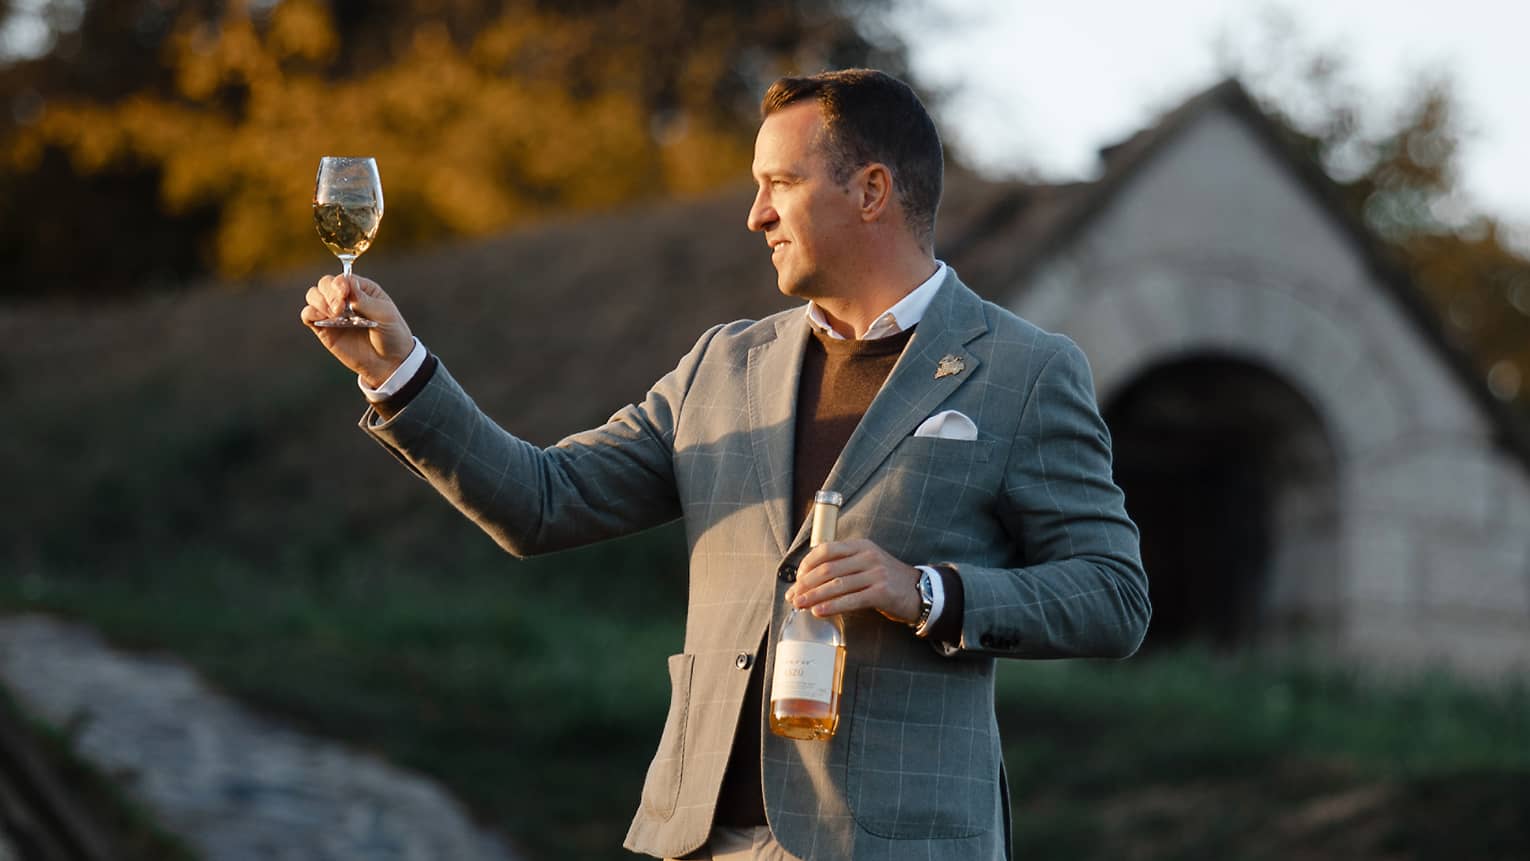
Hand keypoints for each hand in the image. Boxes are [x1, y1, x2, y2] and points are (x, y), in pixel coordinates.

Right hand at [300, 274, 415, 386]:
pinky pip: (308, 315)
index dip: (340, 284)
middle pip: (325, 283)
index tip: (345, 294)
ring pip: (313, 295)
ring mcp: (333, 313)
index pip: (343, 278)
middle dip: (329, 293)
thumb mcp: (385, 314)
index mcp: (361, 289)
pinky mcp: (324, 329)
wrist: (390, 362)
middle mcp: (345, 298)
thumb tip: (347, 283)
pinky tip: (323, 319)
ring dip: (319, 301)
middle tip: (340, 308)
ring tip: (335, 315)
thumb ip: (365, 300)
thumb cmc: (392, 333)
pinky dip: (310, 313)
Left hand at [786, 539, 921, 623]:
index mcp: (860, 546)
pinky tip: (818, 612)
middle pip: (828, 569)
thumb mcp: (867, 563)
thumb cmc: (886, 580)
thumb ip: (843, 565)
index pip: (826, 550)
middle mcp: (868, 556)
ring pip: (836, 585)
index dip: (806, 565)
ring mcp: (876, 573)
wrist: (919, 592)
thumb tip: (809, 580)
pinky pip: (851, 600)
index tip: (796, 580)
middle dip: (805, 584)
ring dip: (814, 596)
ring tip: (799, 605)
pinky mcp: (882, 592)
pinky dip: (832, 606)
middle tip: (792, 596)